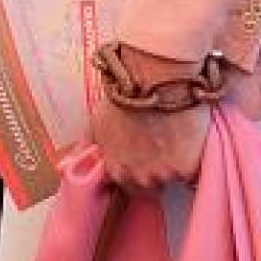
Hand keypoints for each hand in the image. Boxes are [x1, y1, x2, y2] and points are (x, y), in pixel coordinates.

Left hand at [90, 43, 209, 190]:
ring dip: (175, 161)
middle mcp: (139, 178)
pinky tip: (188, 135)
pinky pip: (193, 172)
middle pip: (152, 183)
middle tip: (161, 139)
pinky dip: (193, 157)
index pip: (128, 185)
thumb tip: (67, 165)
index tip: (144, 151)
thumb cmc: (125, 92)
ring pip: (174, 177)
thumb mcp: (97, 119)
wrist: (155, 76)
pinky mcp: (188, 167)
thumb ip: (89, 145)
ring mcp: (165, 175)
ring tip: (175, 132)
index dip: (138, 166)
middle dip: (156, 166)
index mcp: (116, 169)